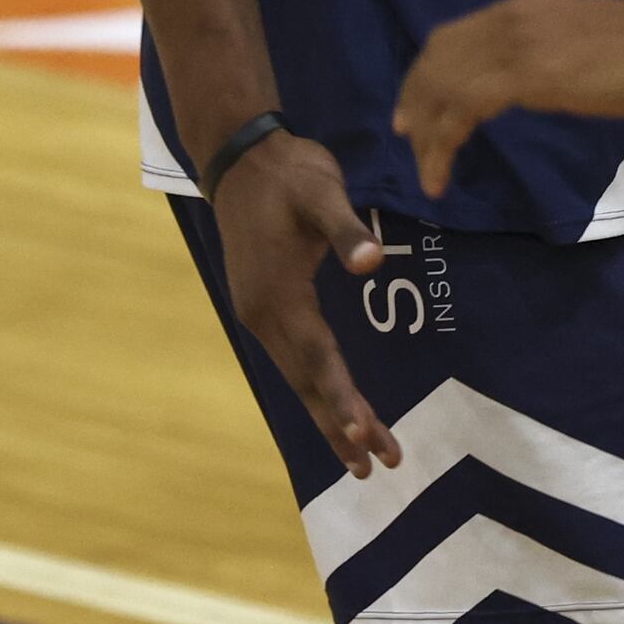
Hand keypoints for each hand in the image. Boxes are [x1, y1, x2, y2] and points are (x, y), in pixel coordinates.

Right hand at [211, 135, 401, 480]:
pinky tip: (335, 407)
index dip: (342, 398)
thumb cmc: (289, 172)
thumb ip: (345, 228)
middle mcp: (263, 316)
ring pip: (300, 376)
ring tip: (365, 457)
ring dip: (331, 415)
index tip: (365, 434)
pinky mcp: (266, 306)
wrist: (243, 157)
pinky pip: (294, 359)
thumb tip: (368, 261)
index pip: (318, 357)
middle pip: (308, 382)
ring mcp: (260, 314)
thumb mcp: (322, 191)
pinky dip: (317, 388)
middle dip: (344, 426)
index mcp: (278, 296)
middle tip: (379, 466)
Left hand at [394, 0, 623, 198]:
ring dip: (426, 133)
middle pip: (437, 58)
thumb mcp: (588, 42)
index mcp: (528, 7)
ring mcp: (519, 43)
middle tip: (408, 141)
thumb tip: (539, 80)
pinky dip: (443, 142)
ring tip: (425, 171)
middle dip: (415, 103)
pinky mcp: (530, 74)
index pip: (454, 37)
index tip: (416, 110)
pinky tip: (443, 171)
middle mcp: (514, 17)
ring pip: (443, 86)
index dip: (426, 74)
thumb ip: (553, 54)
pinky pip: (463, 108)